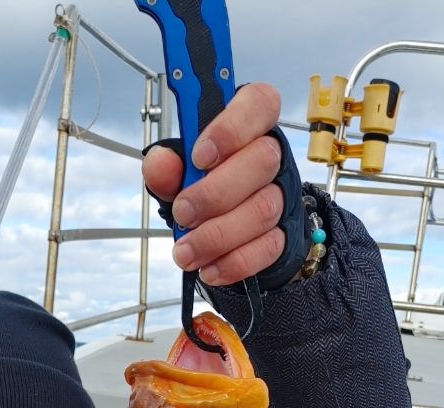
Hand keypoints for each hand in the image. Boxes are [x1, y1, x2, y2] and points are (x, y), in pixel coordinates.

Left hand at [142, 82, 284, 287]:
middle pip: (262, 161)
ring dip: (218, 235)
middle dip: (216, 193)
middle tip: (183, 213)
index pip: (258, 104)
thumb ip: (167, 166)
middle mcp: (272, 155)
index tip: (200, 157)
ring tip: (186, 251)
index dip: (231, 128)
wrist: (226, 230)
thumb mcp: (179, 171)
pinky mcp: (284, 234)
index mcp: (249, 123)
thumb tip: (159, 164)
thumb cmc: (204, 186)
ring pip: (264, 210)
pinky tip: (209, 267)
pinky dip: (234, 262)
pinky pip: (268, 248)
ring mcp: (282, 196)